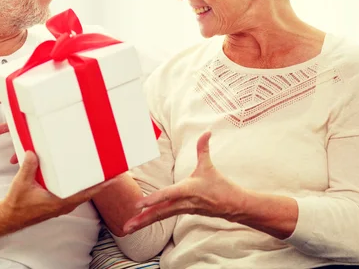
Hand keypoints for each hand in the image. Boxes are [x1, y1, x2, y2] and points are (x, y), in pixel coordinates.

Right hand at [1, 148, 115, 227]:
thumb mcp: (21, 184)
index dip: (100, 185)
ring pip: (81, 192)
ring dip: (91, 182)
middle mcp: (64, 204)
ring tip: (101, 168)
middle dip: (100, 180)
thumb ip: (28, 167)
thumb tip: (33, 152)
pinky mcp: (57, 201)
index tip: (113, 176)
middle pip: (87, 191)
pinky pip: (74, 192)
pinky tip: (81, 174)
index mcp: (60, 202)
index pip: (86, 193)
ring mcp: (62, 204)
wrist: (10, 217)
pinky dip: (80, 184)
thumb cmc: (17, 204)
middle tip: (111, 166)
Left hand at [122, 131, 246, 234]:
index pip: (168, 194)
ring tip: (127, 229)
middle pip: (160, 212)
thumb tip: (207, 131)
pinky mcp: (182, 213)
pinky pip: (163, 217)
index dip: (154, 198)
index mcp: (188, 190)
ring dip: (143, 222)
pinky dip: (151, 220)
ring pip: (160, 217)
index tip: (139, 204)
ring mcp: (182, 210)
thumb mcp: (209, 166)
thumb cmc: (219, 185)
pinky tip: (139, 223)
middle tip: (126, 227)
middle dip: (142, 219)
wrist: (232, 205)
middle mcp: (183, 202)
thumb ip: (203, 148)